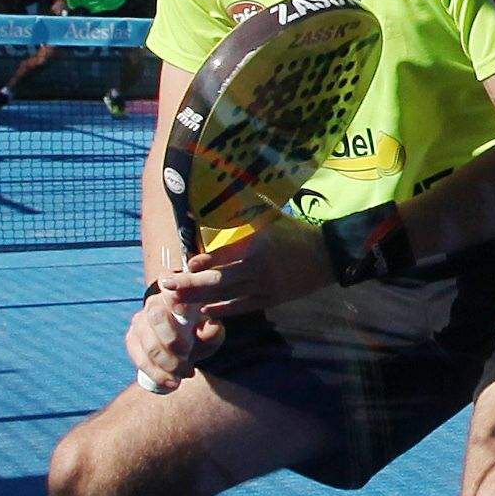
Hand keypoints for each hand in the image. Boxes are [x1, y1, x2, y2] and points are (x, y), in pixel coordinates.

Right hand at [123, 288, 204, 395]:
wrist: (183, 346)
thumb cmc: (199, 334)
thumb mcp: (212, 332)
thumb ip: (213, 331)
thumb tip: (209, 326)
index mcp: (175, 295)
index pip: (170, 290)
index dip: (173, 298)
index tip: (183, 310)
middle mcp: (154, 303)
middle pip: (156, 318)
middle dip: (172, 341)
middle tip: (189, 357)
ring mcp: (140, 321)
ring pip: (148, 343)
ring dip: (167, 363)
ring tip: (186, 375)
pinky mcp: (132, 339)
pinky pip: (139, 358)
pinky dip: (156, 373)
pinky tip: (170, 383)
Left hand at [165, 215, 336, 330]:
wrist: (328, 257)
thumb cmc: (297, 232)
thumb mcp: (273, 215)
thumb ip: (248, 205)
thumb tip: (226, 185)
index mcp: (258, 244)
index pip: (225, 255)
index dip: (203, 262)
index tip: (185, 265)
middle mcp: (258, 268)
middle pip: (218, 280)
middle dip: (190, 284)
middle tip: (166, 286)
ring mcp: (264, 287)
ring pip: (226, 296)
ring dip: (199, 298)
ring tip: (176, 301)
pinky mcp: (270, 300)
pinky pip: (241, 307)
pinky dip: (222, 309)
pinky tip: (204, 310)